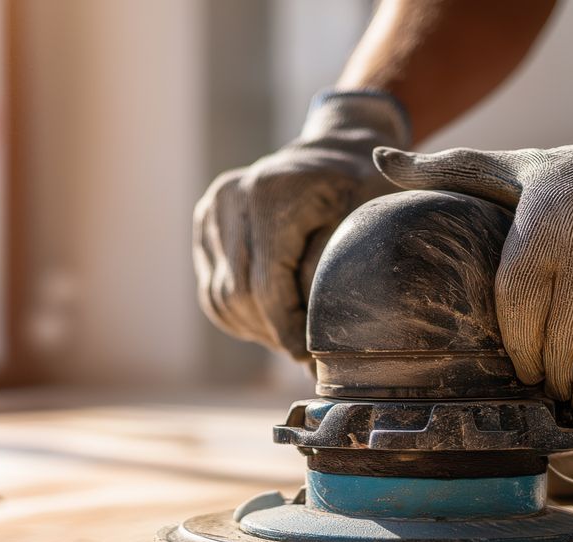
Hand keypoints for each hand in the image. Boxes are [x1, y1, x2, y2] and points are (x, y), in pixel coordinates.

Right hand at [193, 91, 409, 360]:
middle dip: (271, 334)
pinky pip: (212, 287)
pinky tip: (272, 319)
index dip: (287, 332)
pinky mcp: (205, 221)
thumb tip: (314, 336)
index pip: (265, 288)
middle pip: (237, 295)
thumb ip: (332, 275)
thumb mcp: (366, 226)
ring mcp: (212, 208)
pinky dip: (240, 313)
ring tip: (291, 337)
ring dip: (254, 328)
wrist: (339, 152)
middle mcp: (231, 197)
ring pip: (219, 298)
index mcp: (270, 194)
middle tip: (305, 354)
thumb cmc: (365, 191)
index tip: (310, 359)